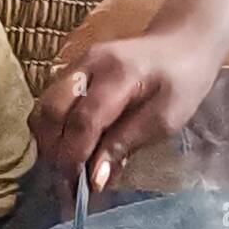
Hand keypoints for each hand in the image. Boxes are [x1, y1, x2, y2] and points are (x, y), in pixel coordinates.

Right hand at [29, 27, 221, 194]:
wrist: (183, 39)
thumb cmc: (183, 80)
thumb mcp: (167, 118)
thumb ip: (127, 143)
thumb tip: (95, 177)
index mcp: (117, 74)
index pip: (84, 121)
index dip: (77, 157)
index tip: (79, 188)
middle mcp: (88, 65)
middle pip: (52, 112)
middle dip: (54, 152)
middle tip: (66, 185)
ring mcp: (77, 64)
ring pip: (44, 107)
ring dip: (49, 143)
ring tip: (65, 171)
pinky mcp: (74, 70)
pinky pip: (52, 103)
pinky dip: (54, 131)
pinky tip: (68, 151)